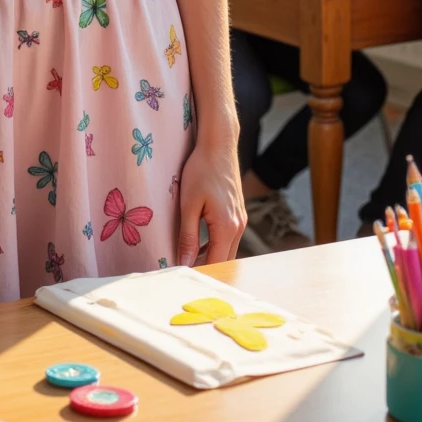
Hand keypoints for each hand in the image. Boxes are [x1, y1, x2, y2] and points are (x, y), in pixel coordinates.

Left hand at [176, 137, 245, 265]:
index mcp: (227, 227)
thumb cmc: (201, 170)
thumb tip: (185, 262)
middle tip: (182, 272)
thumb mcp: (189, 204)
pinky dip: (214, 245)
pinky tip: (198, 243)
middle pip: (224, 260)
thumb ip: (188, 236)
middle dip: (205, 268)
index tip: (180, 276)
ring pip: (227, 250)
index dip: (198, 272)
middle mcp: (238, 227)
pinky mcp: (238, 213)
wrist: (219, 145)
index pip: (215, 263)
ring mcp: (240, 220)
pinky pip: (228, 238)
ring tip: (187, 259)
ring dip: (209, 257)